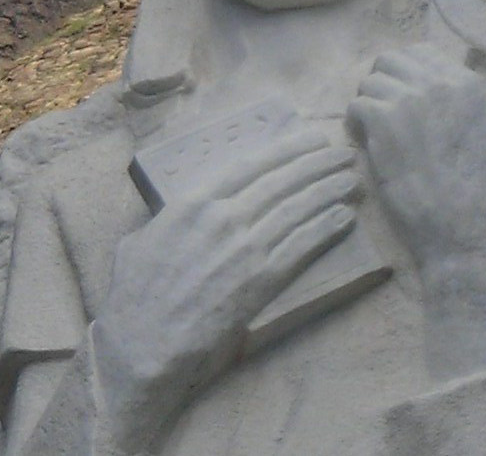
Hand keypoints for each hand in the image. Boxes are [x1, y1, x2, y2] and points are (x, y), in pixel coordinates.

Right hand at [90, 127, 359, 451]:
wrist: (145, 345)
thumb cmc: (135, 297)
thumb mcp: (140, 242)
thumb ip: (169, 220)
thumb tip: (182, 213)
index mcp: (194, 202)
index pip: (251, 164)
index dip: (287, 149)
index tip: (310, 139)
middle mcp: (224, 217)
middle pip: (283, 182)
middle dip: (317, 165)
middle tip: (342, 154)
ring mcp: (246, 249)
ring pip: (298, 210)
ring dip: (329, 192)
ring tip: (351, 181)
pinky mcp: (262, 282)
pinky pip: (302, 248)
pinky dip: (326, 230)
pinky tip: (344, 218)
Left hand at [347, 44, 485, 380]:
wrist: (484, 244)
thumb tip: (485, 77)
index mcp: (472, 83)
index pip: (425, 54)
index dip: (414, 72)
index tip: (413, 95)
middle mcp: (436, 86)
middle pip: (392, 61)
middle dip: (389, 82)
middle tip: (393, 112)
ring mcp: (406, 109)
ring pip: (371, 84)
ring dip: (373, 103)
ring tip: (381, 131)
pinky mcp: (382, 137)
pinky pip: (357, 111)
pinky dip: (359, 124)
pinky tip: (370, 144)